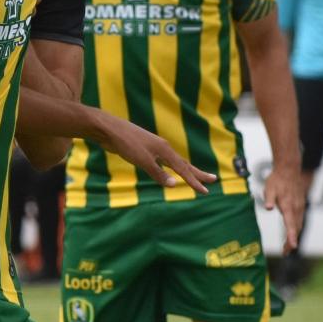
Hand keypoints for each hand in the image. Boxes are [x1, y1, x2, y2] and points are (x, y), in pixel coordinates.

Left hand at [93, 110, 215, 193]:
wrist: (109, 130)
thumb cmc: (125, 143)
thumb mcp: (142, 160)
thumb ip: (158, 173)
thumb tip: (175, 185)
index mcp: (165, 150)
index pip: (183, 170)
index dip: (194, 182)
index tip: (206, 191)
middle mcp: (163, 148)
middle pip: (184, 164)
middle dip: (198, 174)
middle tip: (213, 180)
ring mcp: (154, 148)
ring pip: (174, 162)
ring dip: (186, 170)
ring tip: (196, 176)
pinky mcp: (145, 150)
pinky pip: (163, 162)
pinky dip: (171, 168)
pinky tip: (169, 171)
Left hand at [262, 164, 306, 253]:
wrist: (289, 170)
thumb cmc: (277, 180)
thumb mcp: (269, 188)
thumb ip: (269, 198)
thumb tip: (268, 207)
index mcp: (288, 206)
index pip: (291, 224)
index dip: (291, 236)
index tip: (292, 246)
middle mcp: (296, 208)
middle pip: (296, 229)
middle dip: (291, 241)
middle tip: (285, 253)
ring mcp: (299, 207)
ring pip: (299, 225)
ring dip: (294, 237)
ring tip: (286, 247)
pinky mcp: (300, 206)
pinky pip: (299, 220)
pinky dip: (296, 229)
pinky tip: (291, 234)